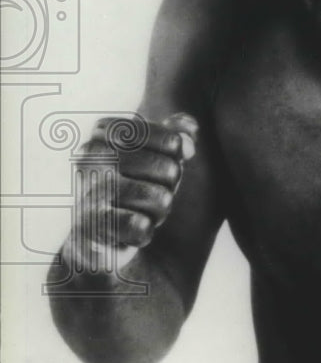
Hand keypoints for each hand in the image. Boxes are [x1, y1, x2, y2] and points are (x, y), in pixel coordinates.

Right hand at [64, 112, 198, 276]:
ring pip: (160, 200)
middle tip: (144, 192)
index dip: (175, 161)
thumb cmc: (132, 181)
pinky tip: (127, 228)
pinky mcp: (90, 224)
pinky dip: (143, 232)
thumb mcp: (158, 152)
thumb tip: (188, 143)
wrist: (94, 231)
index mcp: (107, 130)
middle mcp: (92, 154)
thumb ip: (177, 135)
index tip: (156, 166)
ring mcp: (89, 188)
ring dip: (157, 211)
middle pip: (170, 170)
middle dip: (167, 188)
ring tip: (136, 209)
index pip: (172, 142)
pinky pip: (141, 227)